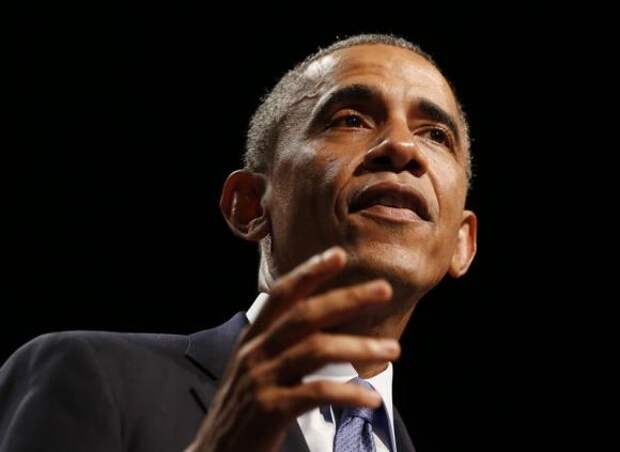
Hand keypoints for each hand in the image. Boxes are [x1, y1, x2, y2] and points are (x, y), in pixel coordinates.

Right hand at [185, 247, 399, 451]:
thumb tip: (322, 329)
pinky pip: (315, 394)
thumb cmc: (242, 412)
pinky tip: (370, 399)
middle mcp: (255, 353)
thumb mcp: (254, 370)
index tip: (339, 255)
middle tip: (382, 289)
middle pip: (305, 315)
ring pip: (315, 350)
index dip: (309, 272)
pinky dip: (346, 393)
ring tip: (392, 350)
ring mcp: (261, 380)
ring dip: (358, 346)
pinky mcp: (269, 410)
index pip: (282, 295)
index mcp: (252, 339)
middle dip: (346, 298)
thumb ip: (280, 347)